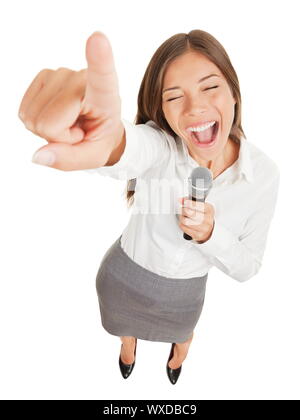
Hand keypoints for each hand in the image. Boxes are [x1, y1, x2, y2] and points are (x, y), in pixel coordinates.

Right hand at [18, 31, 123, 170]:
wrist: (97, 127)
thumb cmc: (99, 139)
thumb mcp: (93, 157)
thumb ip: (69, 159)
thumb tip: (39, 156)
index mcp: (105, 96)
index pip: (101, 75)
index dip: (98, 59)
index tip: (98, 40)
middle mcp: (81, 78)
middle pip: (49, 122)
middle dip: (58, 137)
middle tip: (76, 132)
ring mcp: (60, 74)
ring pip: (33, 118)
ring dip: (48, 129)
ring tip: (69, 123)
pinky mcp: (43, 76)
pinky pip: (24, 112)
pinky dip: (36, 121)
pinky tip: (56, 116)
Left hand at [178, 197, 214, 242]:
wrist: (209, 230)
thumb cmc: (204, 217)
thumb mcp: (201, 206)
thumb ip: (191, 202)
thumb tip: (181, 200)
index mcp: (210, 210)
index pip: (198, 205)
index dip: (189, 203)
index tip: (185, 202)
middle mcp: (208, 220)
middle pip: (190, 213)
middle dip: (183, 210)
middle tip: (182, 209)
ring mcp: (203, 229)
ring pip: (185, 221)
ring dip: (181, 217)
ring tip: (182, 215)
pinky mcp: (198, 235)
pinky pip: (184, 228)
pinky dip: (181, 224)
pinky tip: (184, 222)